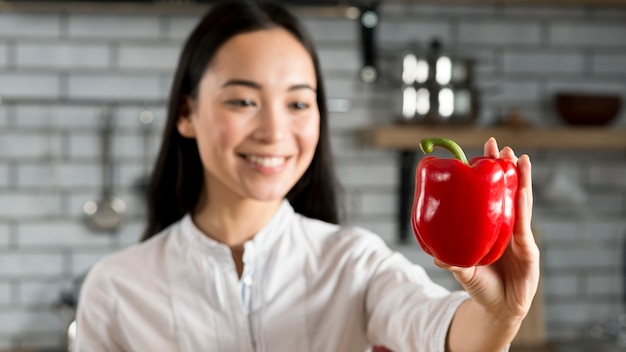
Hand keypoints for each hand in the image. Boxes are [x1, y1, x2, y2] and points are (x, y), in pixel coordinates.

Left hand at [437, 137, 539, 323]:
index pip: (491, 194)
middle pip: (508, 191)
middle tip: (500, 146)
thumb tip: (433, 255)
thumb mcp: (463, 271)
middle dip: (506, 167)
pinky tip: (520, 190)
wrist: (499, 309)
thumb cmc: (481, 286)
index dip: (489, 174)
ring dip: (521, 179)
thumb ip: (452, 262)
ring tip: (519, 157)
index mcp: (492, 226)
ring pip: (521, 202)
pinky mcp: (528, 249)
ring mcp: (520, 236)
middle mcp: (507, 226)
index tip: (483, 151)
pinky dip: (522, 206)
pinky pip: (523, 224)